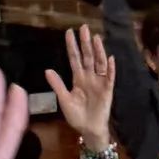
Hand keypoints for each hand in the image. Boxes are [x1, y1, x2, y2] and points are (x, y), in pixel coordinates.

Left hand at [47, 22, 115, 144]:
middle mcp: (89, 77)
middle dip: (85, 43)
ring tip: (96, 38)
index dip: (72, 46)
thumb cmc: (76, 116)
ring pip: (99, 63)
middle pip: (87, 57)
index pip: (74, 58)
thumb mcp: (64, 100)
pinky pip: (110, 78)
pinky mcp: (107, 90)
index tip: (69, 32)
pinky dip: (110, 69)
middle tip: (83, 27)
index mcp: (78, 78)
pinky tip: (110, 59)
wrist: (89, 130)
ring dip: (98, 51)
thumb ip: (57, 84)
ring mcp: (99, 83)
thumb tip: (47, 70)